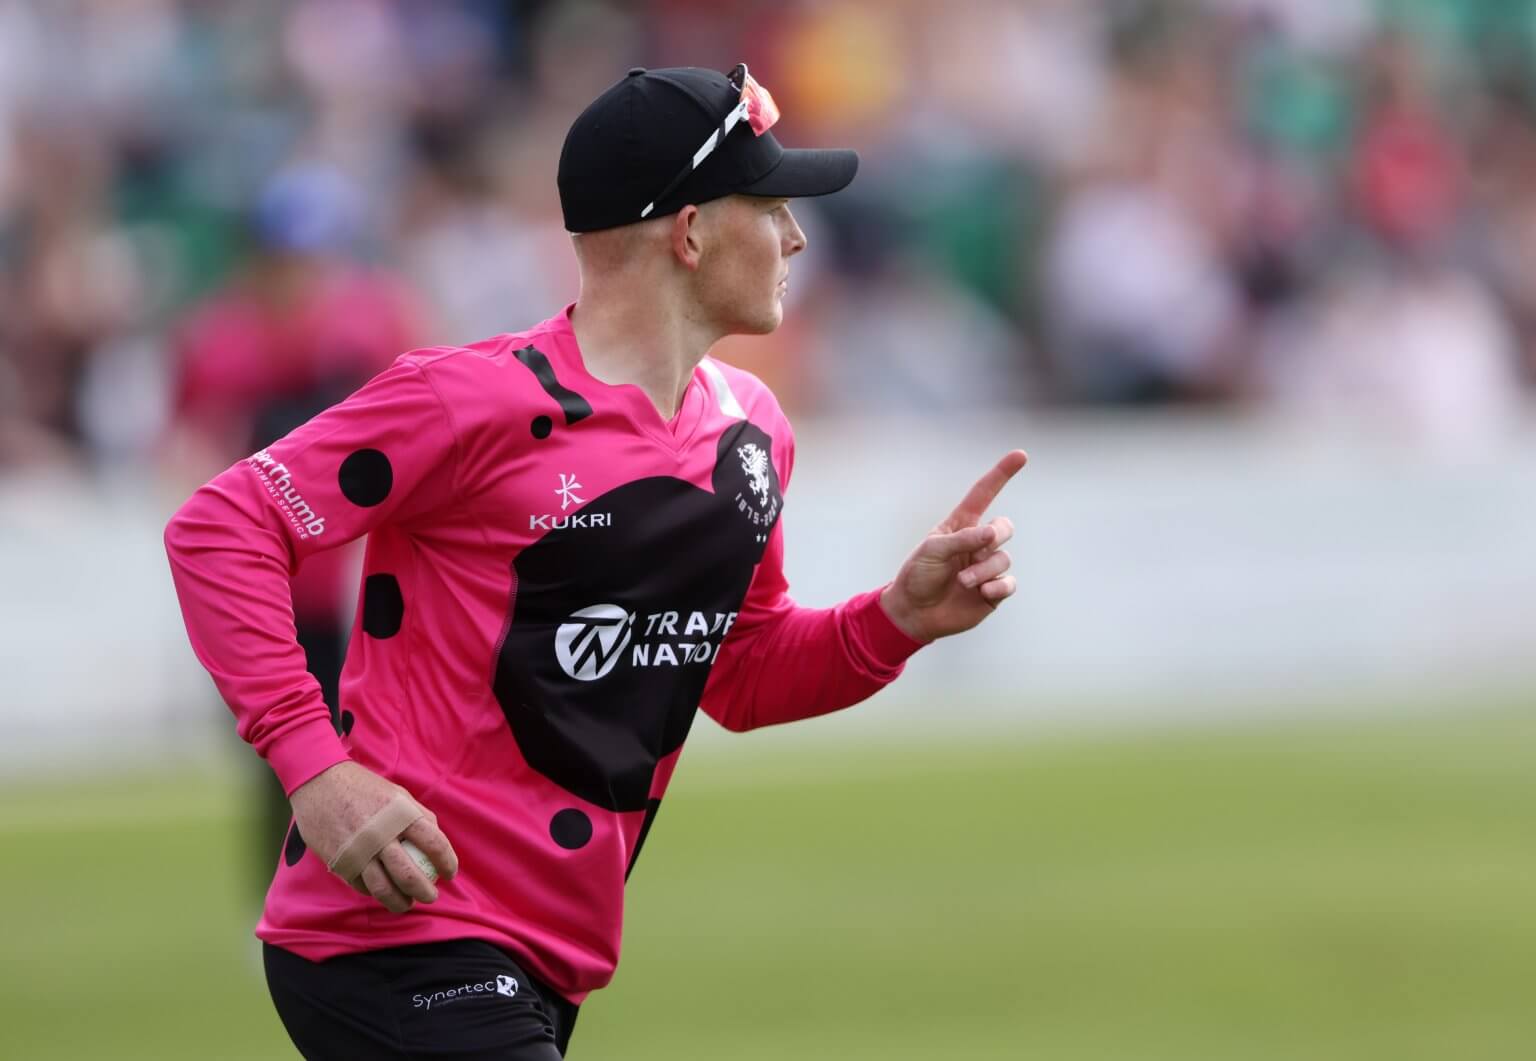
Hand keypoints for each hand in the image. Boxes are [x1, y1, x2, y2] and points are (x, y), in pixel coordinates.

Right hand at [289, 761, 459, 914]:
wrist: (320, 783)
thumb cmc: (364, 788)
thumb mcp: (397, 794)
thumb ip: (418, 816)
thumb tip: (436, 841)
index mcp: (401, 815)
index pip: (434, 844)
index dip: (447, 862)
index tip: (450, 873)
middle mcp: (381, 835)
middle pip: (409, 875)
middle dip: (425, 892)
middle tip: (431, 896)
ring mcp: (358, 851)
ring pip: (383, 889)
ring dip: (400, 902)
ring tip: (408, 904)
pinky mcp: (340, 862)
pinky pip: (361, 886)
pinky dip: (375, 893)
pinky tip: (383, 892)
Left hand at [880, 449, 1026, 642]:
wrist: (914, 612)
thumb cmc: (918, 575)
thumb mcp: (933, 550)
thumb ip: (962, 538)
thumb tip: (992, 534)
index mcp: (961, 526)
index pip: (984, 494)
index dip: (1002, 474)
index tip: (1020, 455)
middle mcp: (978, 544)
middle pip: (1004, 527)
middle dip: (994, 536)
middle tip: (976, 551)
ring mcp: (987, 567)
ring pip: (1004, 558)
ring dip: (984, 570)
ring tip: (963, 582)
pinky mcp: (993, 591)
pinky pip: (1009, 582)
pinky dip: (998, 586)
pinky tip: (983, 592)